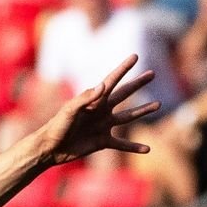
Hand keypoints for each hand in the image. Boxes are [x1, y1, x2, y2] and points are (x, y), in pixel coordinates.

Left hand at [36, 57, 160, 165]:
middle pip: (124, 94)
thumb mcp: (69, 110)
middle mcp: (101, 110)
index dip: (123, 68)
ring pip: (128, 116)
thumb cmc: (56, 126)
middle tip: (152, 74)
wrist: (49, 149)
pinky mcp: (102, 142)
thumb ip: (85, 98)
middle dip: (138, 84)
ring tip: (157, 104)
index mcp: (94, 100)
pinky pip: (121, 144)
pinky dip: (133, 146)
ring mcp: (103, 126)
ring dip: (142, 111)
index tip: (134, 56)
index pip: (112, 80)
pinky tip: (147, 149)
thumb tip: (103, 85)